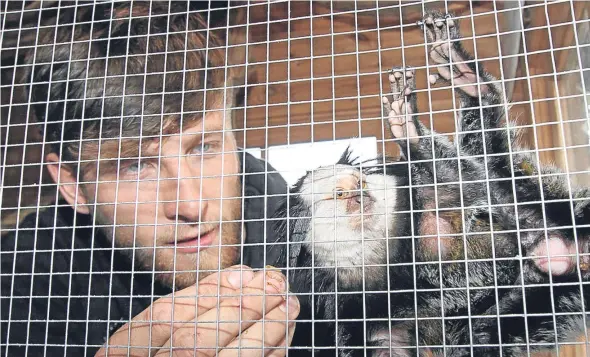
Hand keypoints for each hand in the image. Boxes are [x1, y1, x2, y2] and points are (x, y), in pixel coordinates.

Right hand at [94, 265, 299, 356]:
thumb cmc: (160, 356)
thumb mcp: (153, 335)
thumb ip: (191, 304)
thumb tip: (242, 276)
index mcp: (125, 356)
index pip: (165, 317)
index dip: (210, 291)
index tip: (246, 274)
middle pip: (197, 340)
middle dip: (243, 307)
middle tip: (276, 284)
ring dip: (265, 330)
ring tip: (288, 305)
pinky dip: (270, 354)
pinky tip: (282, 335)